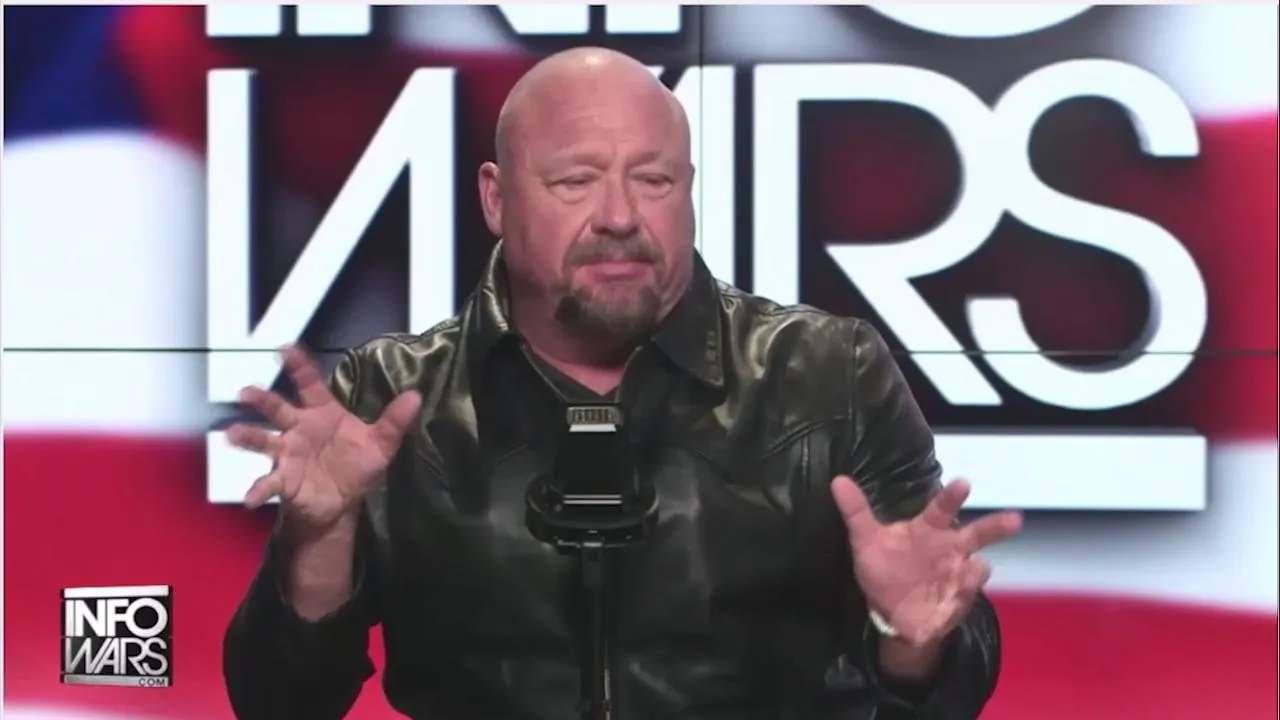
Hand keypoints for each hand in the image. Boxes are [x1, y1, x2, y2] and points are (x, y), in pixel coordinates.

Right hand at [227, 345, 421, 531]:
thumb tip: (415, 396)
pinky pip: (267, 483)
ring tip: (232, 434)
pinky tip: (251, 497)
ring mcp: (287, 453)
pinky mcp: (282, 480)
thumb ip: (394, 422)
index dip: (299, 366)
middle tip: (247, 392)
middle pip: (277, 408)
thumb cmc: (355, 467)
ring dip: (247, 437)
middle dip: (261, 399)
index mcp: (322, 414)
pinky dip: (257, 489)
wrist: (341, 504)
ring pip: (262, 440)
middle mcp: (298, 428)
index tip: (286, 348)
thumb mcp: (380, 445)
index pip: (310, 385)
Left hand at [831, 475, 1021, 646]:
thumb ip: (855, 511)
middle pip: (978, 534)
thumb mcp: (866, 541)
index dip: (952, 496)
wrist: (891, 613)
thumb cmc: (885, 569)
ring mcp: (957, 575)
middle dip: (996, 526)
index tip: (964, 483)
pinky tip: (960, 590)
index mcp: (928, 529)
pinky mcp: (957, 600)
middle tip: (1014, 519)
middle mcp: (949, 549)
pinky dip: (965, 594)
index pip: (942, 508)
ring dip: (977, 568)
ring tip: (975, 566)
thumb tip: (838, 480)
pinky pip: (966, 595)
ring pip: (978, 567)